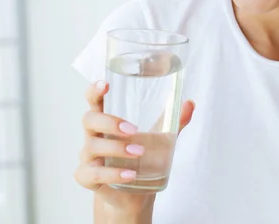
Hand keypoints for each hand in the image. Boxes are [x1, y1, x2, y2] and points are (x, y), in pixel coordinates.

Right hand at [74, 81, 194, 214]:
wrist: (133, 195)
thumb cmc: (141, 160)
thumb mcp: (159, 138)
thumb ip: (173, 121)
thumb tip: (190, 103)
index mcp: (106, 121)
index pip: (94, 101)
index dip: (94, 90)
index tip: (105, 83)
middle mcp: (94, 136)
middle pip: (89, 120)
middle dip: (109, 122)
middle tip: (133, 130)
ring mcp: (89, 157)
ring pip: (92, 147)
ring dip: (116, 148)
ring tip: (139, 152)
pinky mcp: (88, 178)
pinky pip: (92, 174)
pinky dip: (112, 174)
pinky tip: (129, 175)